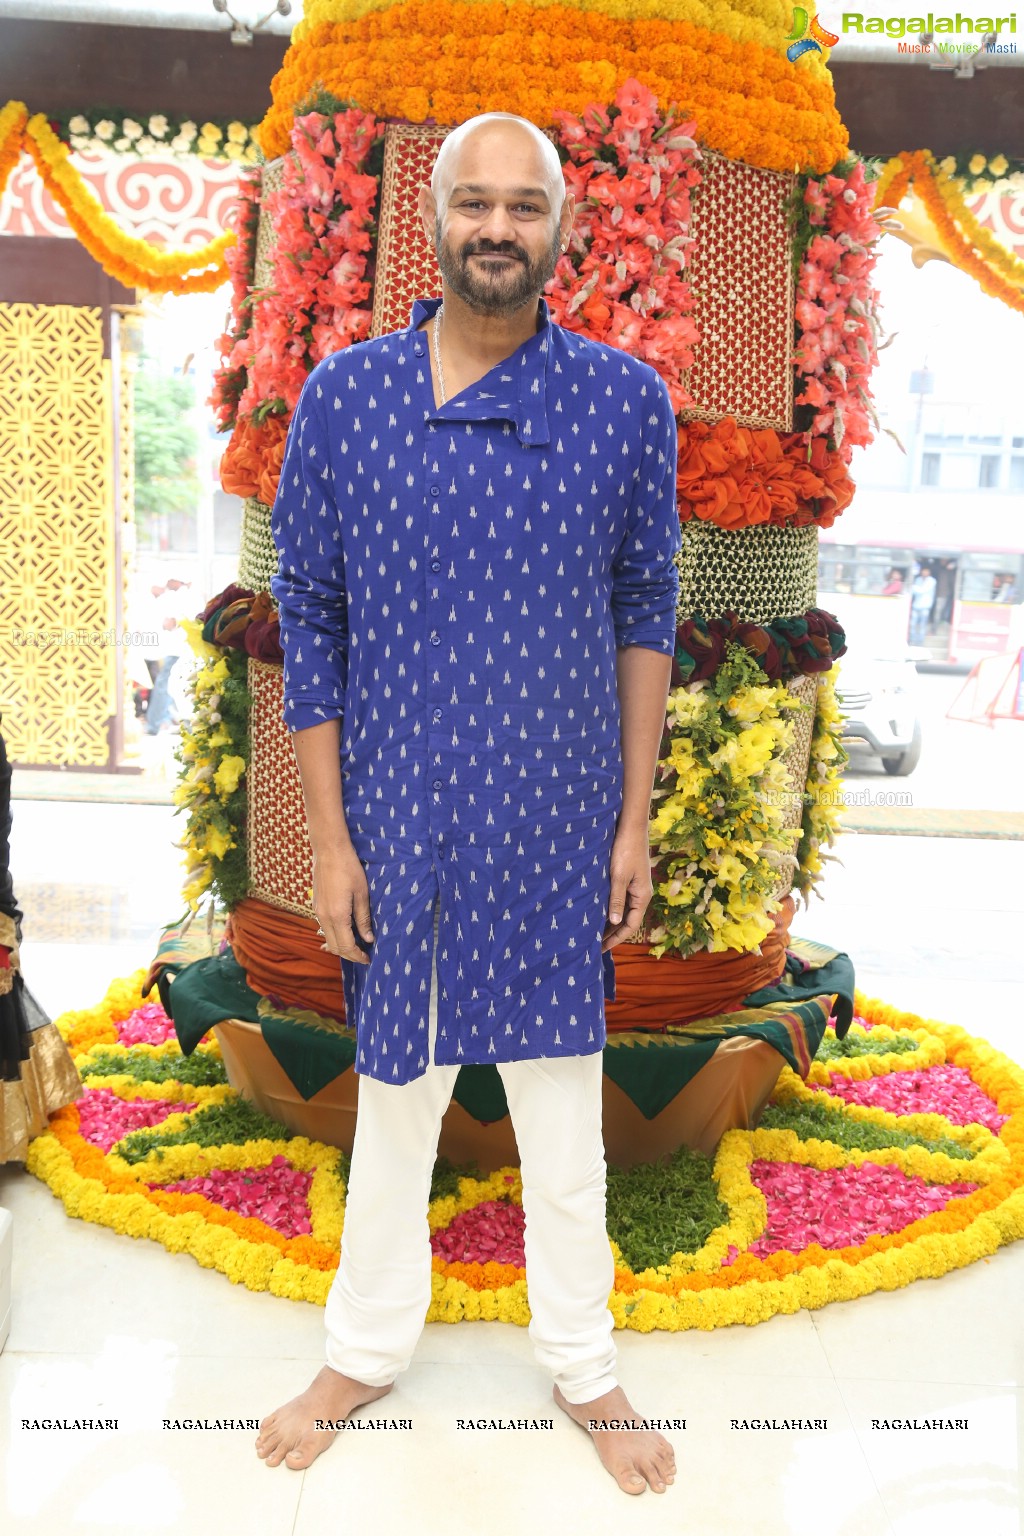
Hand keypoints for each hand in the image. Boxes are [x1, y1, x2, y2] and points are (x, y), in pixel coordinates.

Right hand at [311, 844, 374, 963]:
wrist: (329, 850)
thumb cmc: (349, 868)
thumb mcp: (362, 894)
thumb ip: (363, 918)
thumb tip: (368, 938)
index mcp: (337, 916)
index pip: (346, 946)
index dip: (357, 956)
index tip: (368, 959)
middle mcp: (324, 917)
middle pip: (335, 947)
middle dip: (349, 955)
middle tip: (363, 955)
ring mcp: (317, 912)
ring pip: (327, 939)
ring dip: (340, 946)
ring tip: (356, 946)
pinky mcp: (315, 906)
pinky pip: (323, 928)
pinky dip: (333, 936)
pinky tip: (343, 932)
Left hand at [601, 822, 652, 952]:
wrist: (630, 827)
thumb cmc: (625, 850)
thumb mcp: (619, 876)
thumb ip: (616, 899)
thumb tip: (613, 922)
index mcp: (642, 896)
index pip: (630, 926)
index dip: (616, 938)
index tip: (601, 948)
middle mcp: (640, 894)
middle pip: (627, 921)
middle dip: (612, 933)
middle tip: (594, 945)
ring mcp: (635, 887)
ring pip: (623, 911)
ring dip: (610, 922)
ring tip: (594, 933)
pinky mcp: (629, 880)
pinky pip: (620, 900)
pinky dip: (610, 909)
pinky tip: (598, 912)